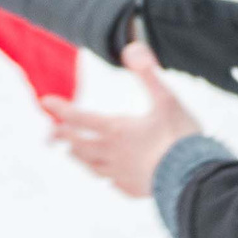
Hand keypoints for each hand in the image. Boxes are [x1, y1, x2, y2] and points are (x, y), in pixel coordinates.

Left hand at [45, 42, 199, 198]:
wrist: (192, 176)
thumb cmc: (179, 136)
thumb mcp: (166, 98)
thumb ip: (148, 73)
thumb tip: (132, 47)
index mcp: (116, 130)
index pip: (80, 117)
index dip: (61, 108)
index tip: (45, 101)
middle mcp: (112, 153)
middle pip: (79, 145)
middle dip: (63, 137)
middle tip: (51, 134)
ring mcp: (121, 174)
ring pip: (91, 166)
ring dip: (79, 157)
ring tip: (72, 153)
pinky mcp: (134, 189)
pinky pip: (113, 184)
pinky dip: (106, 177)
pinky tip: (109, 179)